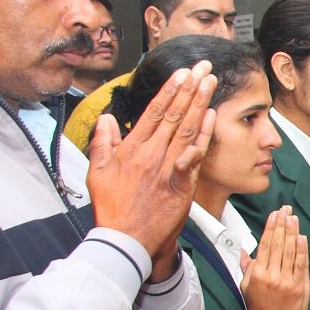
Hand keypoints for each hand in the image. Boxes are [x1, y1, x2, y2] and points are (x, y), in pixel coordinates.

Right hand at [88, 61, 215, 277]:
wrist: (125, 242)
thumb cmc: (113, 209)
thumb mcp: (97, 173)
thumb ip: (102, 143)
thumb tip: (107, 119)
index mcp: (131, 149)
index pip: (154, 112)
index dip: (170, 90)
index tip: (183, 73)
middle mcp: (150, 155)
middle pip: (173, 115)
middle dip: (190, 89)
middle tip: (204, 68)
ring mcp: (165, 169)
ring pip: (186, 130)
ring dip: (200, 104)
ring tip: (211, 83)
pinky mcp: (178, 187)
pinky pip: (193, 159)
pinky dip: (201, 138)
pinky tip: (211, 120)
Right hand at [240, 208, 309, 309]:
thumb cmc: (257, 305)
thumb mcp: (246, 286)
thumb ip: (246, 266)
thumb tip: (242, 251)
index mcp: (257, 273)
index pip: (266, 245)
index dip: (271, 227)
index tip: (274, 214)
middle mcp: (272, 275)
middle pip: (279, 244)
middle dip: (282, 224)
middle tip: (285, 209)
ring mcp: (287, 281)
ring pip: (291, 252)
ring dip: (293, 232)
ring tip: (294, 218)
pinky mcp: (299, 286)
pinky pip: (301, 264)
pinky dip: (303, 250)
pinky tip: (303, 237)